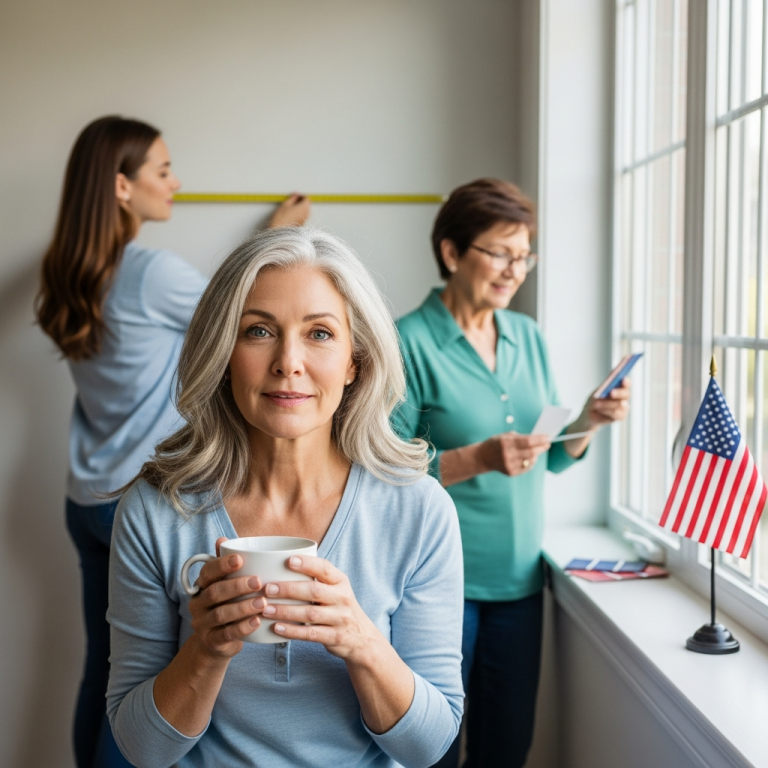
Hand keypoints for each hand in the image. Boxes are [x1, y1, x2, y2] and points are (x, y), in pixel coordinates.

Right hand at [188, 537, 266, 659]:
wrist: (215, 642)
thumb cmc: (226, 605)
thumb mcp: (225, 585)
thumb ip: (225, 565)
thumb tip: (222, 539)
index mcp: (201, 586)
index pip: (207, 572)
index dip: (222, 565)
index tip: (240, 559)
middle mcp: (198, 604)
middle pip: (214, 593)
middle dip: (237, 586)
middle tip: (258, 581)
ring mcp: (202, 624)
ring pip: (220, 614)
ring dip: (243, 607)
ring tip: (262, 602)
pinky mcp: (211, 641)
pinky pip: (226, 634)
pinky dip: (243, 627)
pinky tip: (257, 621)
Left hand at [261, 555, 382, 661]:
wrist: (362, 638)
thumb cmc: (339, 607)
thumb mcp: (336, 589)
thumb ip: (318, 579)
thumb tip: (281, 565)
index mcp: (341, 581)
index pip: (325, 568)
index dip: (307, 563)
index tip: (288, 560)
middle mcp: (343, 598)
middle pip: (314, 590)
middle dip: (289, 589)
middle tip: (268, 588)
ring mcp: (340, 618)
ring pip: (310, 613)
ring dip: (286, 611)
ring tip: (266, 609)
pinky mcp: (335, 637)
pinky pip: (311, 634)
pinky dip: (292, 631)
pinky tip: (276, 628)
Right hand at [268, 193, 310, 226]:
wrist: (280, 232)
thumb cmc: (281, 218)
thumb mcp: (285, 204)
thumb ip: (292, 198)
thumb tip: (295, 195)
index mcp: (304, 206)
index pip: (306, 198)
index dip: (301, 195)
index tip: (295, 195)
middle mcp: (307, 213)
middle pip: (307, 204)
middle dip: (301, 201)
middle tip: (293, 200)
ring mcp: (305, 219)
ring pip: (305, 210)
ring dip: (300, 207)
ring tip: (291, 207)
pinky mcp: (302, 224)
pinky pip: (303, 215)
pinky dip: (299, 212)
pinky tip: (292, 214)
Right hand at [479, 432, 551, 475]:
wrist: (483, 457)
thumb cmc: (496, 443)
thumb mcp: (504, 436)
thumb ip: (519, 437)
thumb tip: (536, 438)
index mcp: (506, 442)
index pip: (528, 441)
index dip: (539, 439)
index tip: (547, 437)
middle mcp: (507, 454)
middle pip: (531, 452)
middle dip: (541, 447)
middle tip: (547, 444)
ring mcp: (509, 465)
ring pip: (530, 460)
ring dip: (537, 455)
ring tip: (537, 450)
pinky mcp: (510, 472)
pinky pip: (526, 467)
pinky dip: (531, 462)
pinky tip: (531, 458)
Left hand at [579, 378, 630, 430]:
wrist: (590, 414)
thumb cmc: (595, 400)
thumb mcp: (596, 393)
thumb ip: (603, 388)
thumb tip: (606, 385)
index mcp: (620, 387)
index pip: (626, 383)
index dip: (626, 381)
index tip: (623, 379)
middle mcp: (624, 397)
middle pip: (626, 394)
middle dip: (619, 392)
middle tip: (611, 393)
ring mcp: (624, 407)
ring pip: (620, 405)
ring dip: (607, 404)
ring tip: (597, 404)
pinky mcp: (621, 416)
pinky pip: (616, 413)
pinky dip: (606, 411)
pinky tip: (599, 410)